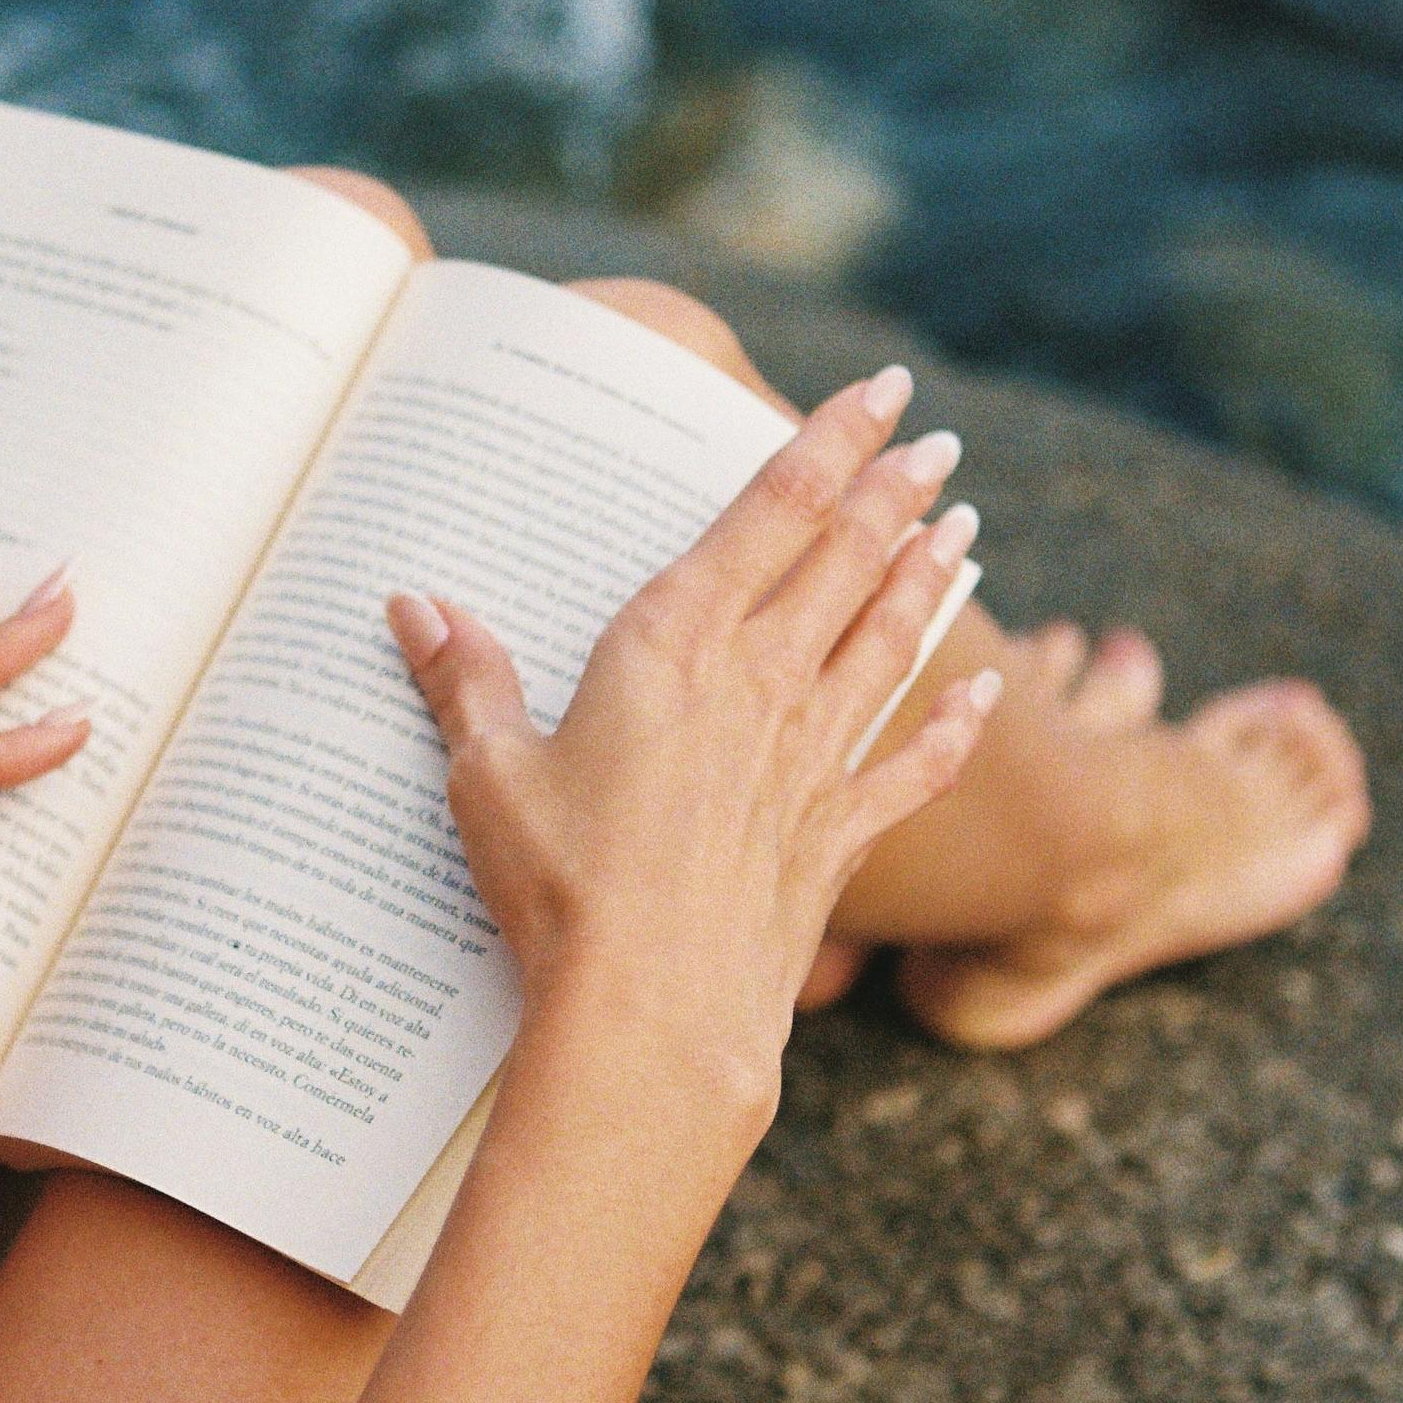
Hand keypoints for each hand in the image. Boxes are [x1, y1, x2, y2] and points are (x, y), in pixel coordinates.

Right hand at [388, 370, 1000, 1148]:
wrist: (654, 1012)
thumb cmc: (561, 890)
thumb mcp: (489, 775)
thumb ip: (466, 683)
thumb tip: (414, 606)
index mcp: (674, 646)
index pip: (772, 513)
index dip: (833, 441)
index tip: (883, 390)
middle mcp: (760, 684)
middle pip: (845, 561)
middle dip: (895, 491)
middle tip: (937, 438)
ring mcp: (810, 759)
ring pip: (888, 643)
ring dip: (928, 578)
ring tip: (963, 522)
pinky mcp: (836, 835)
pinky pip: (912, 766)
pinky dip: (955, 727)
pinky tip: (988, 692)